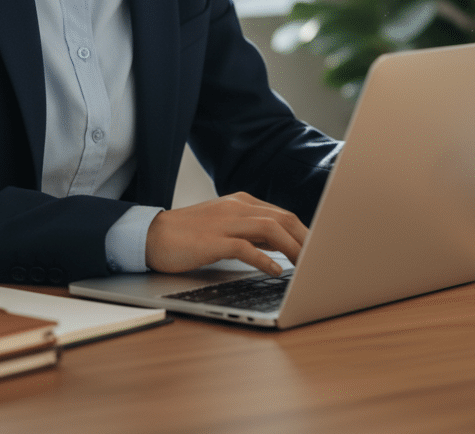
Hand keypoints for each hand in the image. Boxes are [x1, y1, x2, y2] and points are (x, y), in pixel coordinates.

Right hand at [145, 192, 308, 275]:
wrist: (153, 235)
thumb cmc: (191, 235)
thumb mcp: (227, 227)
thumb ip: (252, 233)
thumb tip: (283, 245)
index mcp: (242, 202)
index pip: (283, 213)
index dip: (305, 231)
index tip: (320, 248)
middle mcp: (237, 207)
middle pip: (282, 218)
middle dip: (305, 238)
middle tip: (321, 257)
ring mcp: (224, 222)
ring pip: (269, 229)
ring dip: (292, 247)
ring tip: (305, 264)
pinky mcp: (212, 240)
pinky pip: (244, 247)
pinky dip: (264, 259)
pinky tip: (275, 270)